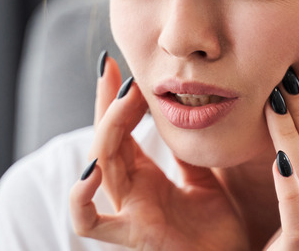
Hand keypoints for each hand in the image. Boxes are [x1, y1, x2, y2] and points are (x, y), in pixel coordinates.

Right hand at [69, 56, 249, 250]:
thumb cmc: (218, 232)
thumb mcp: (206, 178)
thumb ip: (188, 152)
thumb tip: (187, 109)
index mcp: (145, 178)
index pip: (120, 130)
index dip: (114, 98)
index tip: (115, 64)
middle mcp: (130, 192)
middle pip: (106, 139)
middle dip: (108, 102)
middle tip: (115, 69)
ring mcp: (128, 213)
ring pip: (99, 165)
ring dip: (109, 129)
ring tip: (124, 99)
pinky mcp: (132, 236)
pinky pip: (90, 222)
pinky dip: (80, 198)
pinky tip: (93, 169)